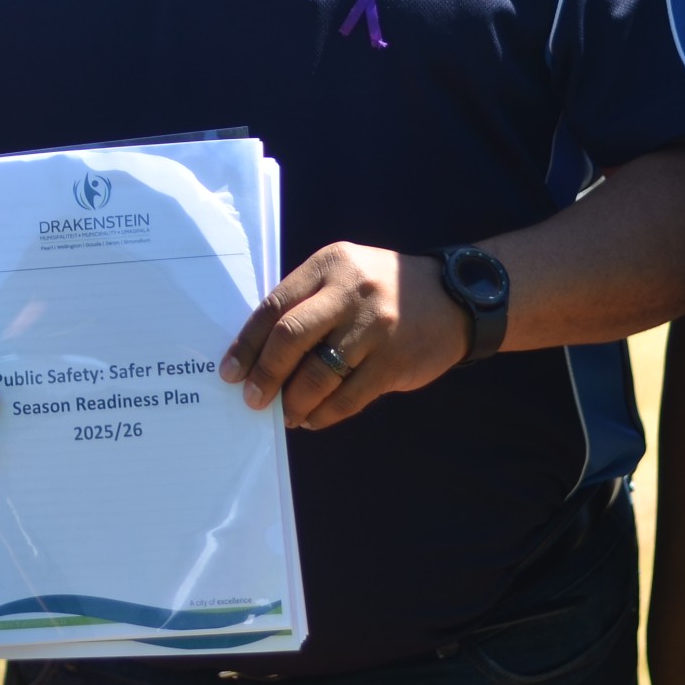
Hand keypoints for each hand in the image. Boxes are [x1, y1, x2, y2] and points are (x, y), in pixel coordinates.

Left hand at [218, 242, 467, 428]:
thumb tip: (259, 353)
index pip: (274, 306)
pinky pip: (349, 397)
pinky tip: (313, 418)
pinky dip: (325, 413)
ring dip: (294, 401)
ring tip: (285, 413)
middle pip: (291, 338)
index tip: (230, 371)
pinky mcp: (394, 362)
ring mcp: (375, 328)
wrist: (454, 298)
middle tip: (253, 398)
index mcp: (328, 266)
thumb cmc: (381, 289)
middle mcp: (350, 293)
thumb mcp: (343, 275)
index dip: (247, 343)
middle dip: (265, 374)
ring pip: (318, 374)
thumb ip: (306, 302)